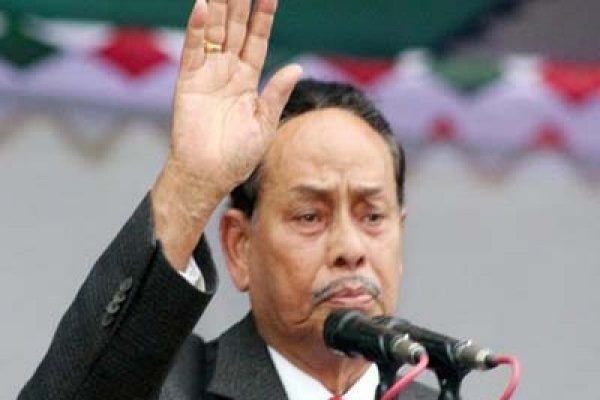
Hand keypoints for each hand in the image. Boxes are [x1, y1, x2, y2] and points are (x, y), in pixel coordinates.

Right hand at [171, 0, 301, 193]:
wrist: (208, 175)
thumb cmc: (238, 156)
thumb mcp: (265, 124)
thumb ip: (276, 94)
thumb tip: (297, 67)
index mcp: (248, 81)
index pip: (257, 41)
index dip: (263, 18)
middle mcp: (227, 73)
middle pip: (235, 30)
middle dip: (240, 4)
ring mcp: (207, 75)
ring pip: (214, 33)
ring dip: (219, 8)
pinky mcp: (188, 82)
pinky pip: (193, 50)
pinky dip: (196, 29)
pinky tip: (202, 6)